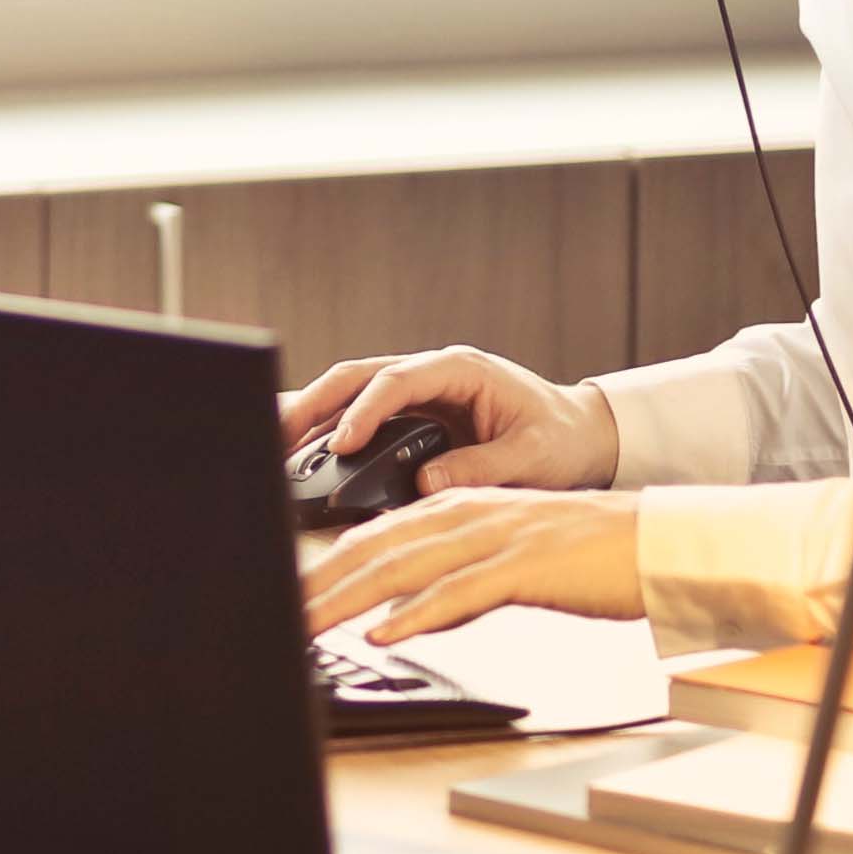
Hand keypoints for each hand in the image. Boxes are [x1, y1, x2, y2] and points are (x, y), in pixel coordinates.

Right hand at [277, 345, 619, 495]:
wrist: (578, 435)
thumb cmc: (560, 440)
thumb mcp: (531, 457)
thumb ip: (481, 468)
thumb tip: (424, 484)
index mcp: (460, 369)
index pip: (396, 380)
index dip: (364, 411)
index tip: (342, 446)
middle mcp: (431, 374)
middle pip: (355, 377)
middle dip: (313, 404)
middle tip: (277, 437)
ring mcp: (417, 393)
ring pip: (348, 393)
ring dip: (312, 417)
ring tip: (274, 448)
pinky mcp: (411, 416)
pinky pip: (360, 417)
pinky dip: (328, 433)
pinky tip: (302, 457)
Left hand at [303, 489, 645, 643]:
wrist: (660, 543)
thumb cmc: (590, 558)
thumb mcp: (508, 563)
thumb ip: (456, 581)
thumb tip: (404, 615)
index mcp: (461, 508)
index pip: (374, 537)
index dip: (323, 568)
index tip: (285, 598)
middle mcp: (469, 514)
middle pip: (374, 548)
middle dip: (317, 584)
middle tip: (273, 615)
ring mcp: (496, 537)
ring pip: (404, 567)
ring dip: (347, 600)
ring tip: (304, 626)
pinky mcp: (526, 566)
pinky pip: (461, 591)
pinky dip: (417, 613)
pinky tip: (384, 632)